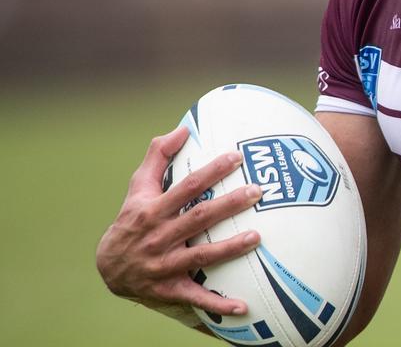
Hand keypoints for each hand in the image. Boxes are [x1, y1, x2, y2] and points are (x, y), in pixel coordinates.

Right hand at [96, 126, 262, 316]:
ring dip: (229, 249)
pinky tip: (243, 306)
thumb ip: (158, 155)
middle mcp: (158, 237)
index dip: (212, 170)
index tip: (237, 157)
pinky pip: (196, 298)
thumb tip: (182, 129)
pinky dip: (218, 304)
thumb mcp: (138, 187)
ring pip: (200, 256)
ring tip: (257, 238)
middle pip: (198, 218)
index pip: (187, 186)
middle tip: (258, 191)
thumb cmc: (132, 219)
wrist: (108, 268)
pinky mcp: (169, 290)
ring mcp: (163, 266)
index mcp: (152, 210)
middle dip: (229, 204)